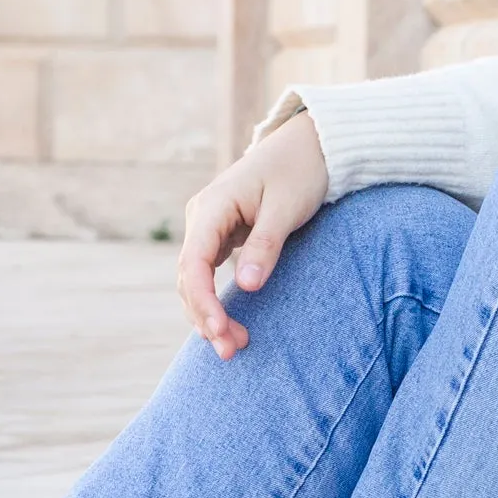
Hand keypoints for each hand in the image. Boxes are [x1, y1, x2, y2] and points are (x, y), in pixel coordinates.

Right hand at [175, 112, 328, 357]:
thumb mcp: (286, 208)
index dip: (203, 302)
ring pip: (194, 279)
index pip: (193, 263)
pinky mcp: (221, 235)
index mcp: (212, 206)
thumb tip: (247, 287)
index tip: (219, 331)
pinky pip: (207, 274)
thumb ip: (265, 246)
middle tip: (232, 351)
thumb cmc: (300, 171)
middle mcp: (202, 217)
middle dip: (205, 317)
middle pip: (189, 277)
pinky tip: (228, 325)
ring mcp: (208, 226)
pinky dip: (215, 300)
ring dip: (208, 314)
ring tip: (234, 346)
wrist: (309, 145)